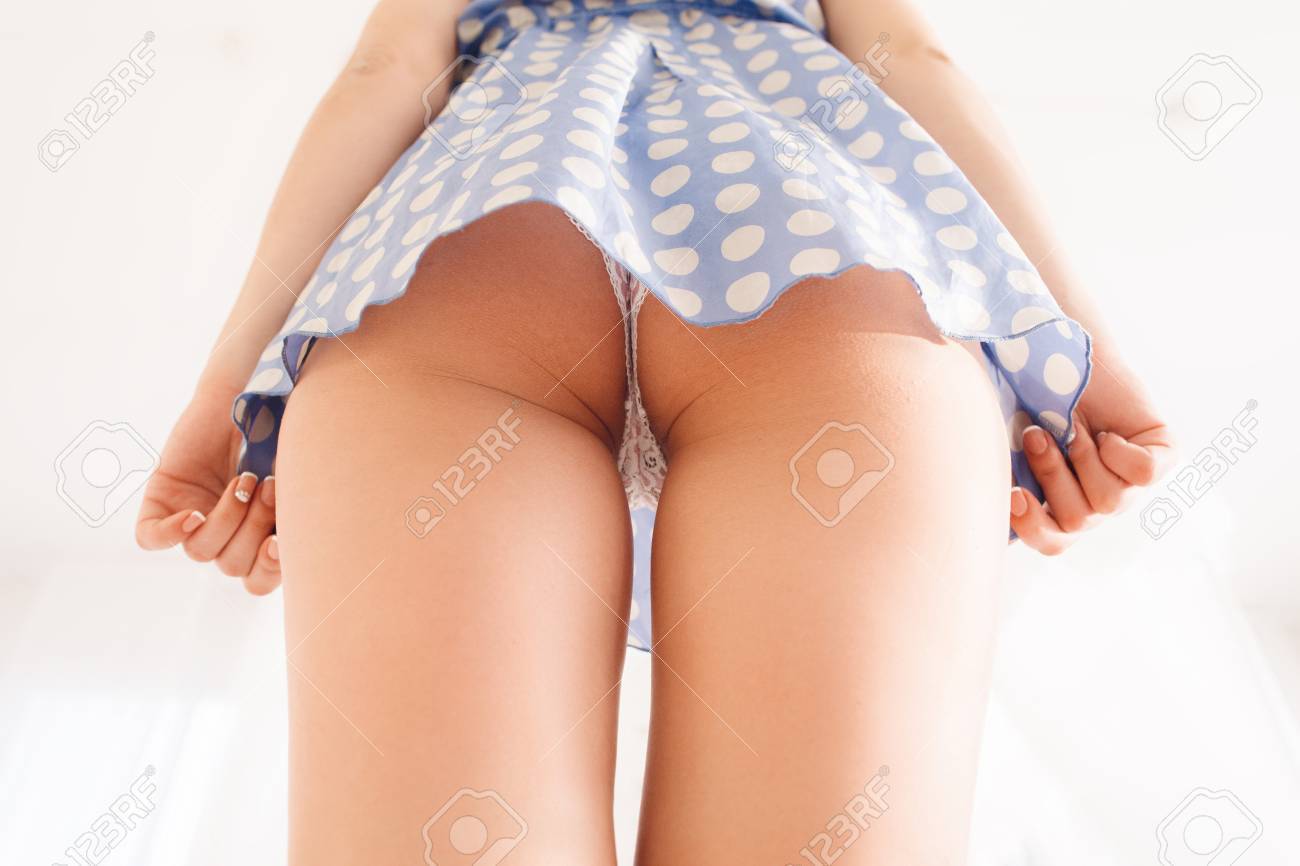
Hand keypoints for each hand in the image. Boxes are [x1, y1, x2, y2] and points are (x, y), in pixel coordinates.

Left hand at [134, 385, 280, 593]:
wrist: (247, 392)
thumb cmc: (282, 433)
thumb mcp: (299, 477)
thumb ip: (299, 512)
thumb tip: (297, 544)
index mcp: (256, 538)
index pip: (258, 580)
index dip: (268, 571)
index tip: (279, 542)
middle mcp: (222, 535)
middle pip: (233, 565)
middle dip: (255, 527)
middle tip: (268, 484)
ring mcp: (190, 520)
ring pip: (201, 551)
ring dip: (228, 518)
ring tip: (244, 480)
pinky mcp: (160, 502)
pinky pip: (151, 538)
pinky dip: (170, 533)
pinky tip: (192, 515)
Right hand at [1011, 347, 1175, 554]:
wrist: (1062, 349)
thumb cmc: (1030, 394)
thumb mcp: (1004, 436)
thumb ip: (995, 470)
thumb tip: (972, 492)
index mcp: (1061, 502)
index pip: (1053, 541)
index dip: (1033, 528)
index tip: (1015, 495)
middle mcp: (1098, 499)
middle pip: (1077, 520)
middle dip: (1052, 475)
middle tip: (1037, 436)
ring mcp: (1131, 482)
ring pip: (1110, 501)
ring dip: (1082, 459)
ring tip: (1070, 427)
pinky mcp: (1160, 456)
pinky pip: (1143, 474)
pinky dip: (1119, 453)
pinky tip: (1106, 434)